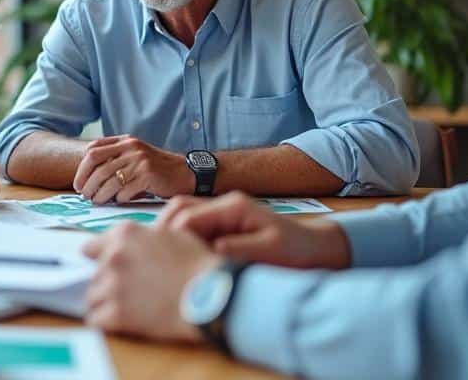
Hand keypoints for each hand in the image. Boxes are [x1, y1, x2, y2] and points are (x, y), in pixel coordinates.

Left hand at [73, 135, 190, 203]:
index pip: (93, 150)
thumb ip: (115, 159)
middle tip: (85, 195)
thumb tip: (88, 179)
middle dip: (87, 183)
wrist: (186, 173)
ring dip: (100, 194)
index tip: (78, 183)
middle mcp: (131, 148)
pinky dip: (119, 198)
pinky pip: (125, 190)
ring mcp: (140, 161)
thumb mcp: (135, 155)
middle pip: (98, 165)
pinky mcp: (148, 175)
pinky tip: (118, 201)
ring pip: (110, 179)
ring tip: (97, 201)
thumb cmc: (157, 169)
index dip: (82, 168)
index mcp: (125, 141)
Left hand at [84, 220, 218, 342]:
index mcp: (126, 234)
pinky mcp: (116, 313)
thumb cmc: (197, 264)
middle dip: (108, 284)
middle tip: (129, 293)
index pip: (92, 247)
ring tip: (126, 309)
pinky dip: (105, 322)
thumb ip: (142, 237)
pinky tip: (119, 323)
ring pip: (93, 297)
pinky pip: (96, 319)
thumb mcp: (170, 235)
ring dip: (105, 303)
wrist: (209, 294)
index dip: (97, 259)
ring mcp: (113, 285)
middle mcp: (114, 257)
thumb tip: (126, 243)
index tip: (101, 268)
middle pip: (95, 275)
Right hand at [157, 192, 351, 269]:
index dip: (171, 239)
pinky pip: (190, 228)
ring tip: (161, 262)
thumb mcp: (271, 251)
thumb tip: (211, 251)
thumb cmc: (296, 251)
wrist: (315, 250)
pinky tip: (177, 262)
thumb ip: (240, 249)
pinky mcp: (220, 225)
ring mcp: (220, 213)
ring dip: (168, 237)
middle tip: (152, 260)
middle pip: (177, 209)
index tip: (163, 263)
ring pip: (179, 216)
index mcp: (233, 206)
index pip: (187, 216)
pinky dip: (180, 242)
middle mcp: (223, 204)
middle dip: (161, 233)